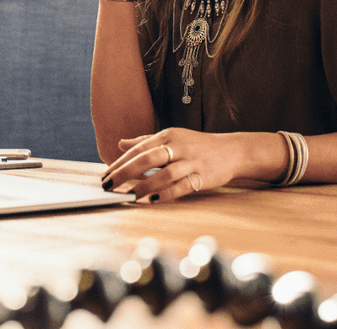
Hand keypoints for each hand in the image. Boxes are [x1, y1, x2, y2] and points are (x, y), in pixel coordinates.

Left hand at [100, 127, 238, 202]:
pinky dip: (166, 193)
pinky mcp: (202, 176)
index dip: (120, 162)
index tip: (105, 175)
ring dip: (144, 185)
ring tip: (130, 196)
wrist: (231, 151)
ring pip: (164, 173)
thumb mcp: (172, 138)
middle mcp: (179, 146)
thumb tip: (121, 143)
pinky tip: (153, 200)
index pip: (139, 148)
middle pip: (147, 158)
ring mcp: (191, 161)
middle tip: (109, 185)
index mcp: (168, 135)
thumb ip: (146, 141)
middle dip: (125, 173)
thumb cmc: (197, 146)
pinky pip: (182, 186)